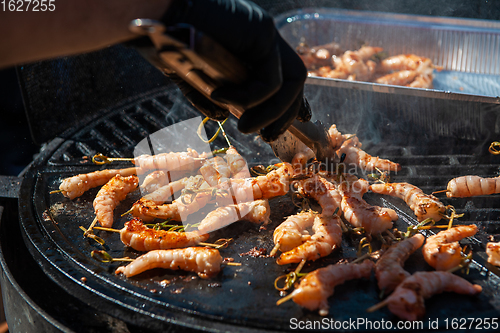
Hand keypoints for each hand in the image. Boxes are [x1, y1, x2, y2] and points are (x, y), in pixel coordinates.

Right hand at [161, 0, 308, 140]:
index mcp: (249, 45)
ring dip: (271, 113)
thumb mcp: (188, 75)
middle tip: (268, 137)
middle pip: (295, 79)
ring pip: (290, 81)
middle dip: (286, 113)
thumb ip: (207, 95)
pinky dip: (250, 98)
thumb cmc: (162, 40)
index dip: (286, 104)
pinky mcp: (261, 32)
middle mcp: (261, 38)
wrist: (151, 15)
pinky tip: (222, 98)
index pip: (282, 77)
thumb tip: (222, 117)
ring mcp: (264, 34)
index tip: (279, 128)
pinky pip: (270, 80)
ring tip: (244, 128)